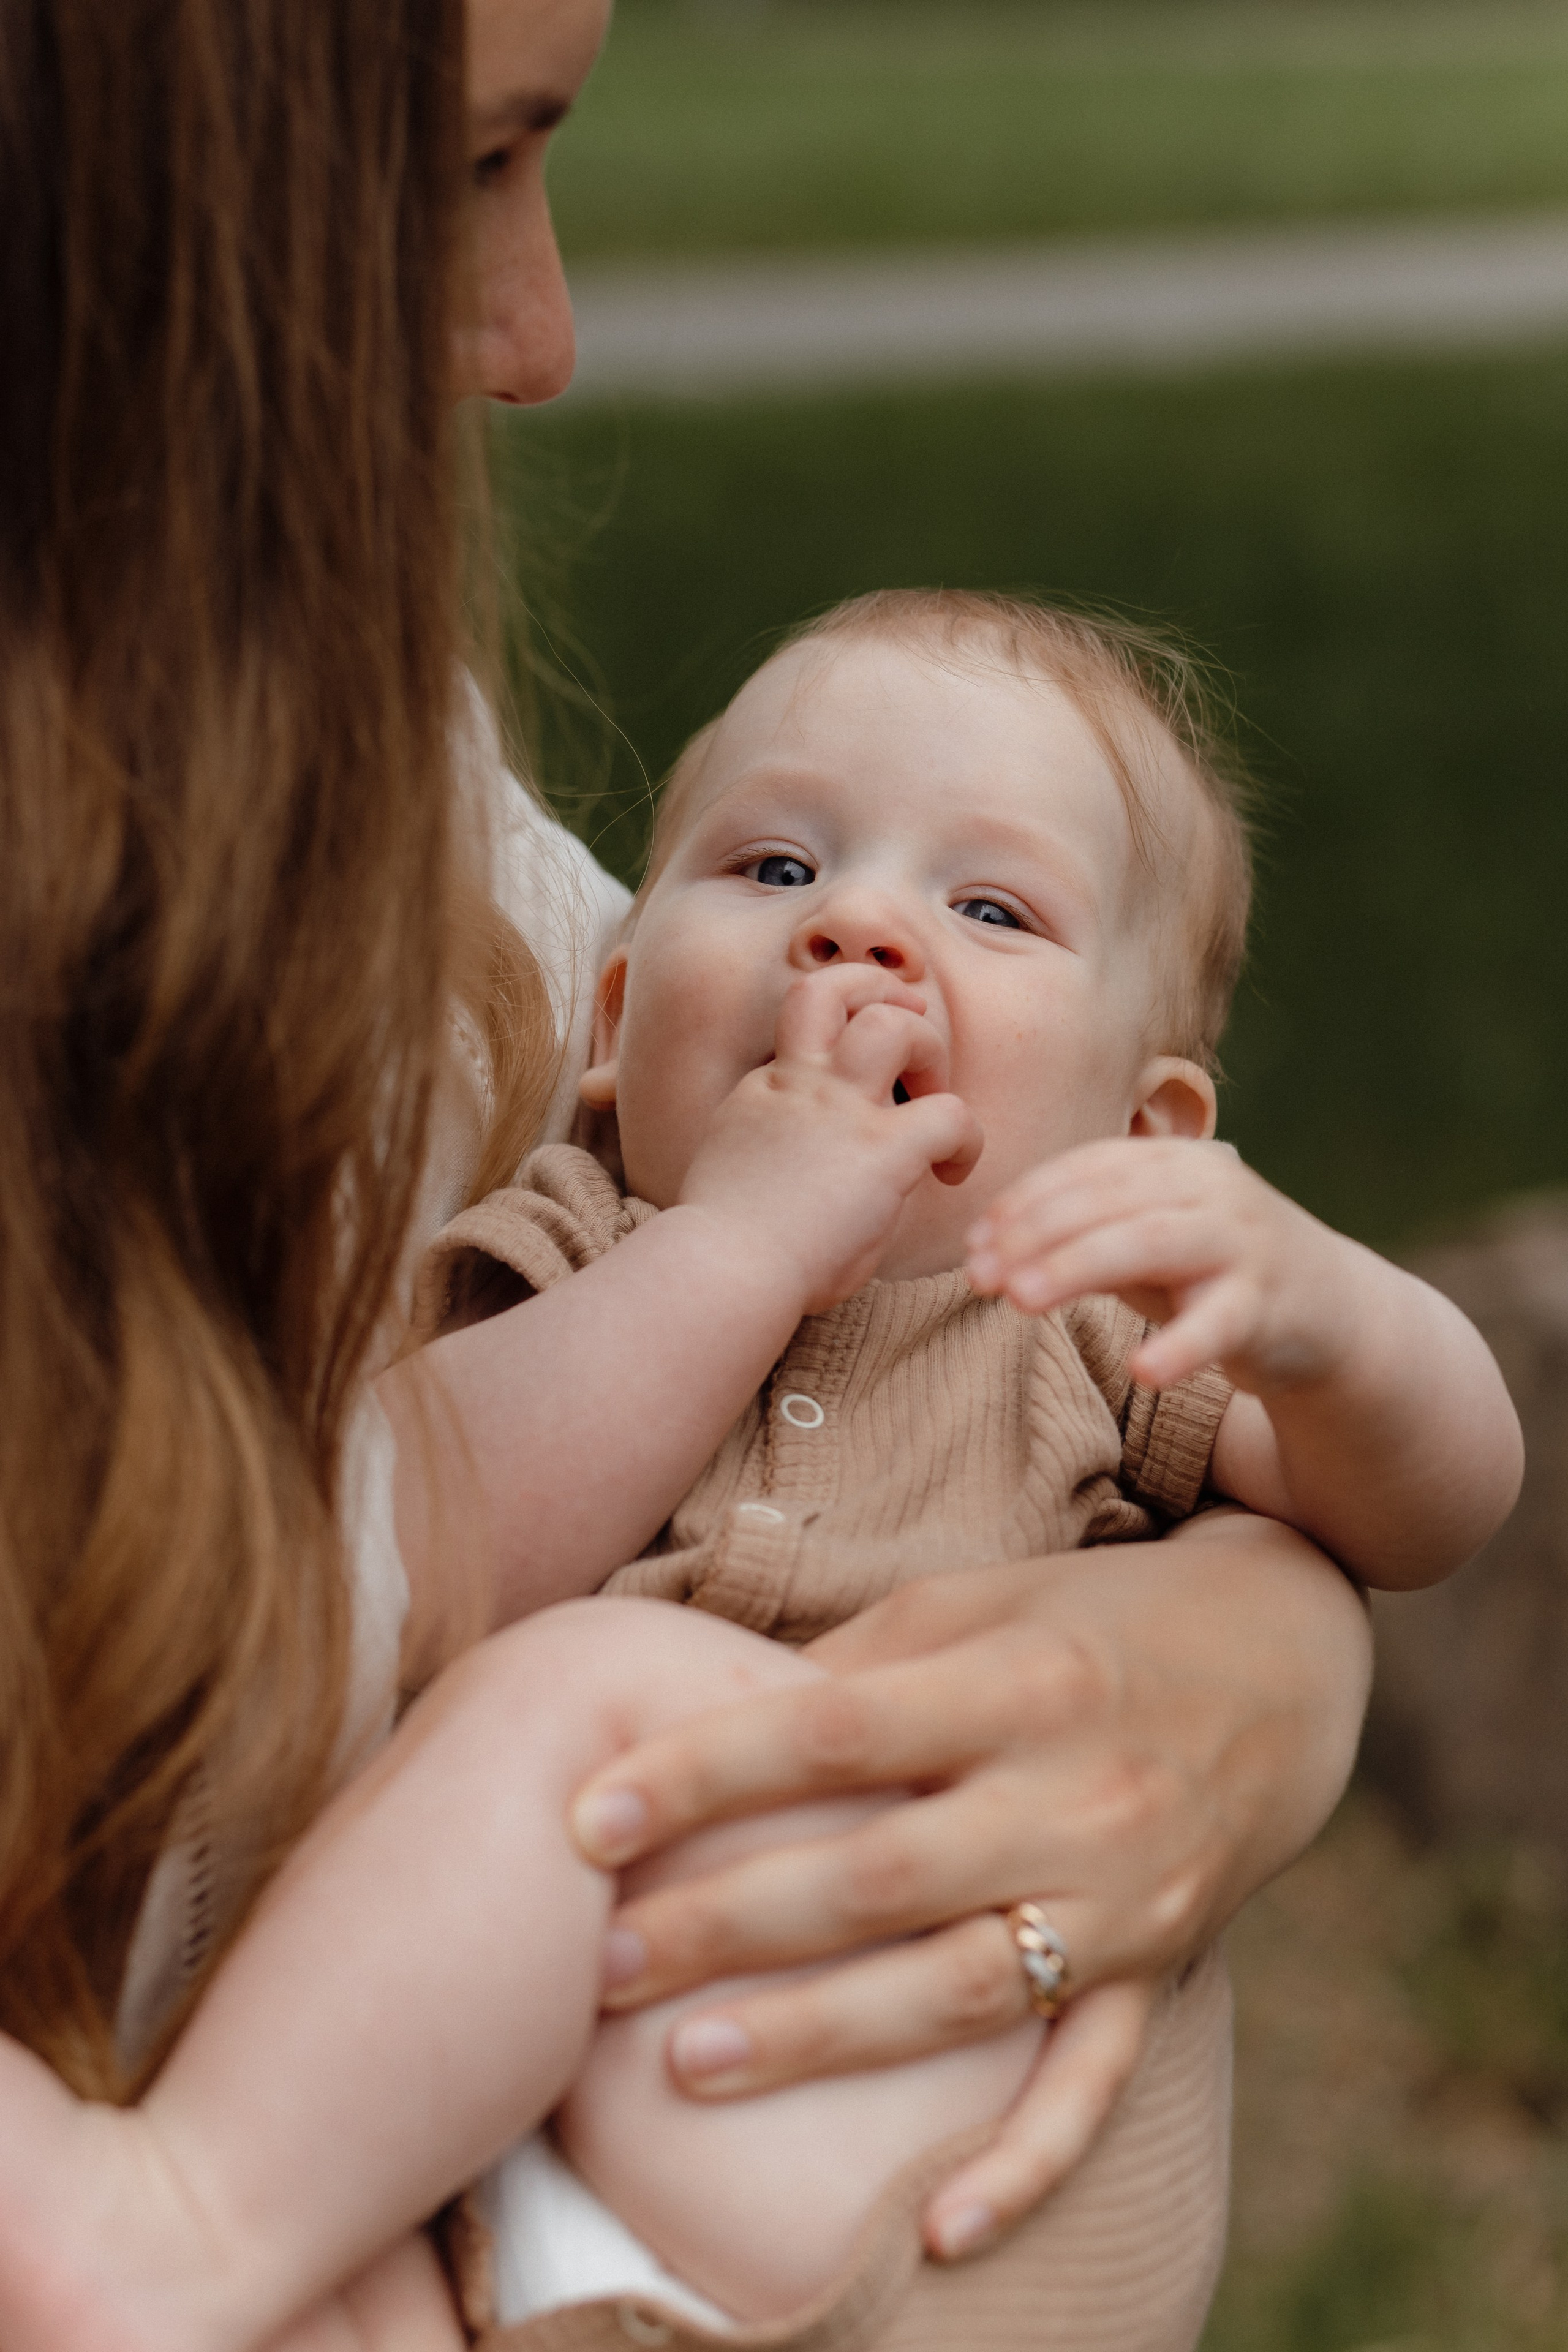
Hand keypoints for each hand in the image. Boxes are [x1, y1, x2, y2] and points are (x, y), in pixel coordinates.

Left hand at [570, 1518, 1370, 2252]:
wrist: (1290, 1656)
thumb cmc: (1093, 1618)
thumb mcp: (978, 1600)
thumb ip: (857, 1662)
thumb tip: (707, 1717)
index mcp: (1018, 1681)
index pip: (833, 1731)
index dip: (704, 1772)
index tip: (586, 1814)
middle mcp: (1073, 1795)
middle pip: (877, 1877)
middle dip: (729, 1924)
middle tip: (602, 1959)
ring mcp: (1124, 1898)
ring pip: (955, 1993)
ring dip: (818, 2038)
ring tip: (680, 2065)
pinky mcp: (1162, 1973)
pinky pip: (1091, 2089)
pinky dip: (1019, 2169)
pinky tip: (932, 2239)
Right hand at [680, 966, 982, 1314]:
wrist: (721, 1272)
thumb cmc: (724, 1255)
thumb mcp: (738, 1183)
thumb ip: (778, 1160)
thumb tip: (812, 1181)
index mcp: (761, 1093)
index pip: (803, 1031)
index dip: (837, 1040)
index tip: (858, 1079)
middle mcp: (798, 1084)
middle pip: (831, 988)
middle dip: (881, 993)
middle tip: (911, 1024)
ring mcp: (838, 1109)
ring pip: (892, 1023)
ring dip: (928, 1046)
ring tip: (936, 1089)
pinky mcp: (881, 1148)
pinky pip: (949, 1113)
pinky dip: (966, 1137)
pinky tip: (954, 1170)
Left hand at [966, 1136, 1361, 1395]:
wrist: (1328, 1312)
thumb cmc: (1212, 1272)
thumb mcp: (1145, 1240)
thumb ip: (1081, 1233)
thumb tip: (985, 1249)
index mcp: (1174, 1162)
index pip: (1088, 1168)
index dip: (1024, 1201)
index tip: (973, 1243)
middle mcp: (1211, 1188)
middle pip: (1110, 1201)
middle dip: (1035, 1234)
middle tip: (979, 1275)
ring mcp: (1244, 1242)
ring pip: (1152, 1243)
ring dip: (1079, 1267)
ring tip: (1022, 1301)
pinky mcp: (1271, 1304)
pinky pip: (1220, 1324)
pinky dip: (1181, 1346)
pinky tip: (1143, 1371)